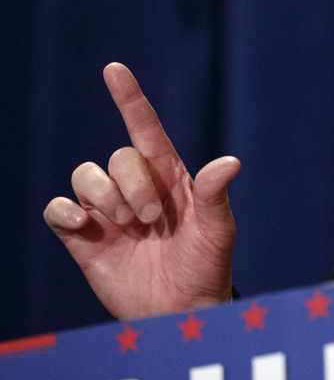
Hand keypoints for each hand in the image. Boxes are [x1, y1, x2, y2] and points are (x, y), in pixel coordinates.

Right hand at [43, 63, 240, 318]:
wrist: (182, 310)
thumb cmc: (207, 266)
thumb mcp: (218, 230)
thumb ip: (215, 195)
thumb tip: (230, 162)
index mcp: (170, 176)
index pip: (145, 128)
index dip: (129, 98)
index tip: (114, 69)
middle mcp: (136, 187)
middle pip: (117, 157)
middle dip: (132, 185)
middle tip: (152, 218)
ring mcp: (108, 211)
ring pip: (85, 176)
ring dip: (104, 197)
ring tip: (128, 226)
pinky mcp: (84, 237)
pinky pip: (58, 209)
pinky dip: (65, 212)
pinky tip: (87, 227)